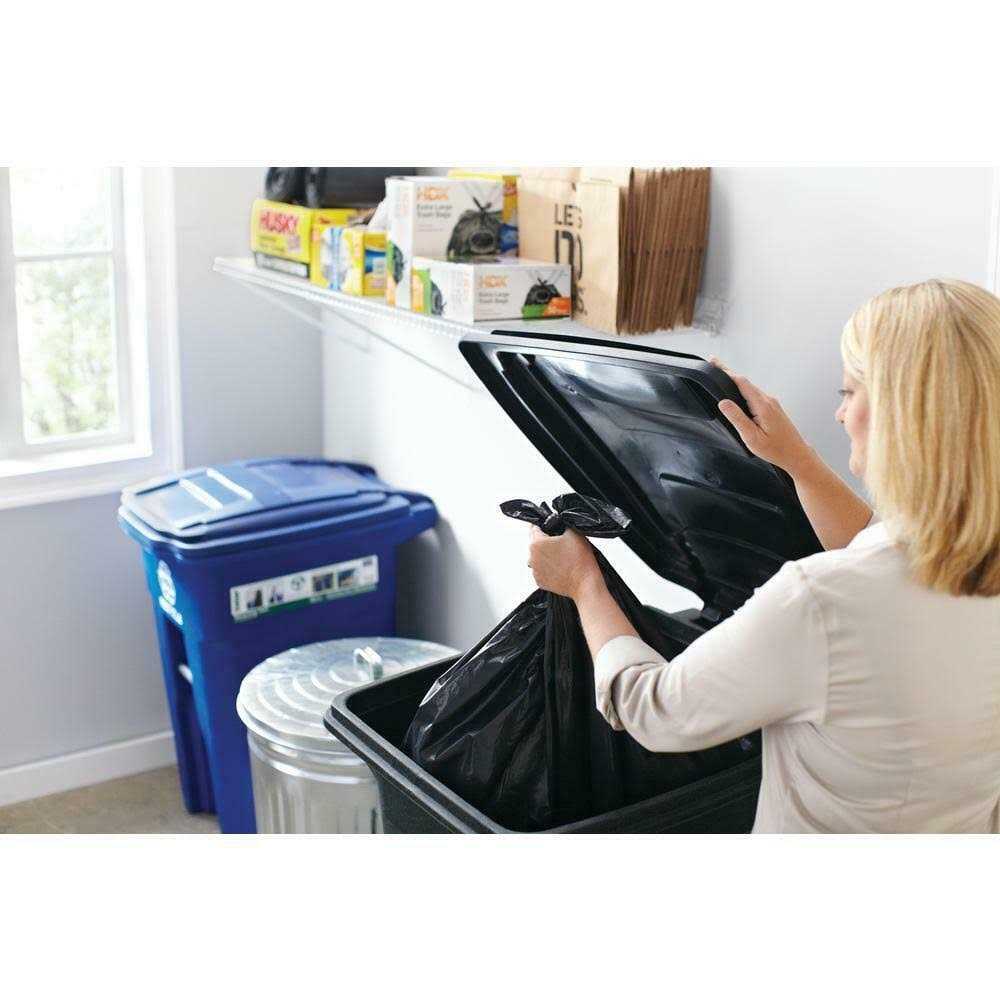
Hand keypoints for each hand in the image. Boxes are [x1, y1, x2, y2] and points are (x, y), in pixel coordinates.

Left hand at [527, 526, 601, 600]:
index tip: (551, 527)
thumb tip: (557, 523)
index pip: (534, 528)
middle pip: (536, 543)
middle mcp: (531, 558)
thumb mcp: (574, 532)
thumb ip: (562, 524)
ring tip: (563, 557)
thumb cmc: (580, 560)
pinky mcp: (540, 582)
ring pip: (538, 558)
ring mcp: (535, 571)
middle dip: (546, 541)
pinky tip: (560, 567)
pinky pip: (542, 570)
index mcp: (536, 543)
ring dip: (547, 555)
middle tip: (562, 544)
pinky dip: (548, 568)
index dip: (544, 525)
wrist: (585, 583)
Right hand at [709, 356, 813, 475]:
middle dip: (729, 374)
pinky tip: (737, 393)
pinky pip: (755, 395)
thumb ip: (737, 418)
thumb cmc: (776, 449)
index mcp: (763, 405)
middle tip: (714, 365)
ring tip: (722, 378)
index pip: (742, 383)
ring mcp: (772, 403)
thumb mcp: (752, 437)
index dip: (727, 371)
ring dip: (736, 382)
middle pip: (746, 382)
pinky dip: (744, 391)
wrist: (796, 455)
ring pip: (751, 388)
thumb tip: (723, 403)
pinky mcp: (772, 408)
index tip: (715, 363)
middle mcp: (769, 400)